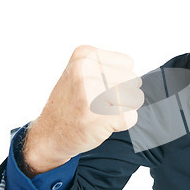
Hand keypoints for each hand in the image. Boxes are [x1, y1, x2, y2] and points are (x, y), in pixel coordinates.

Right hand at [23, 45, 143, 174]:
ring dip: (122, 109)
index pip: (128, 64)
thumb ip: (108, 66)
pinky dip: (121, 123)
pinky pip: (131, 117)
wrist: (50, 134)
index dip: (119, 79)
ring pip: (134, 98)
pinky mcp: (100, 116)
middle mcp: (86, 70)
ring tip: (99, 112)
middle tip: (98, 103)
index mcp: (84, 55)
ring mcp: (92, 93)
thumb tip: (138, 77)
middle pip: (133, 80)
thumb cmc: (72, 102)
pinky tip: (101, 123)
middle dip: (122, 94)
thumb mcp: (81, 71)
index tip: (98, 88)